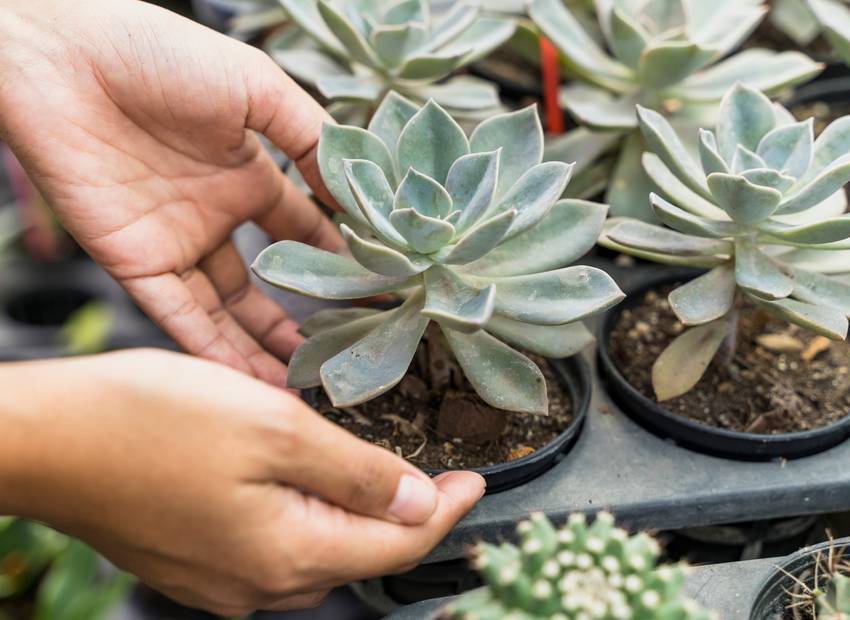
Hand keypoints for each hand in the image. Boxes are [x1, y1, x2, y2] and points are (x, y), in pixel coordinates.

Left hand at [0, 0, 339, 386]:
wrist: (64, 57)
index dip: (339, 262)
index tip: (378, 293)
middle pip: (266, 285)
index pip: (303, 231)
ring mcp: (175, 243)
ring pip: (226, 312)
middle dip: (302, 320)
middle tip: (341, 354)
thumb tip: (359, 192)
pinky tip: (247, 377)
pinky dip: (212, 348)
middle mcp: (214, 216)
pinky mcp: (134, 263)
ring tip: (302, 383)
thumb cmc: (160, 55)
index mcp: (246, 175)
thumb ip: (312, 138)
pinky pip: (180, 316)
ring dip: (260, 348)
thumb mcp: (257, 88)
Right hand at [0, 350, 485, 614]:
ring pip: (317, 553)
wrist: (47, 438)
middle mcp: (258, 585)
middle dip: (404, 516)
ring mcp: (220, 581)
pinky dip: (305, 516)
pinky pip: (273, 548)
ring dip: (354, 514)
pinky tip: (304, 481)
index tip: (477, 481)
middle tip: (433, 469)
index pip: (398, 545)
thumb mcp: (275, 428)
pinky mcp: (193, 563)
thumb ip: (357, 473)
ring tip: (376, 470)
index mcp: (289, 554)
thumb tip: (419, 503)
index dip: (446, 511)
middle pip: (360, 555)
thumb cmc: (152, 421)